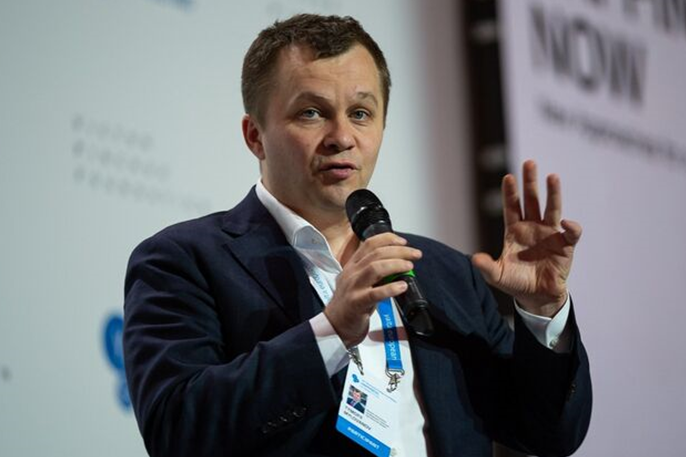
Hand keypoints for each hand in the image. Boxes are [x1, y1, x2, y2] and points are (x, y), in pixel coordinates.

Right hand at [324, 233, 421, 346]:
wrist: (335, 325)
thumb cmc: (350, 304)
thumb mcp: (359, 282)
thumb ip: (375, 272)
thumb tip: (399, 265)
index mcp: (352, 265)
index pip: (369, 244)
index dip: (388, 239)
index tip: (403, 242)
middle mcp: (352, 273)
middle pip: (376, 254)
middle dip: (399, 251)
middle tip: (415, 254)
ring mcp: (353, 287)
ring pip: (375, 268)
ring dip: (395, 264)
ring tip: (409, 266)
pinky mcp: (357, 303)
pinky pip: (375, 293)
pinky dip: (391, 288)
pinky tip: (402, 286)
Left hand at [472, 160, 581, 316]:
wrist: (537, 297)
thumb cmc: (515, 283)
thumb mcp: (497, 276)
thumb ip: (486, 267)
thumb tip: (474, 258)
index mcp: (514, 231)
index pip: (511, 207)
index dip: (510, 193)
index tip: (508, 177)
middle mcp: (532, 227)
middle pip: (531, 200)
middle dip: (530, 182)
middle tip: (529, 163)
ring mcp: (550, 234)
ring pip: (552, 208)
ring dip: (552, 192)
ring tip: (552, 176)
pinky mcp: (565, 245)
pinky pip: (571, 233)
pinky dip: (571, 227)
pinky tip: (566, 223)